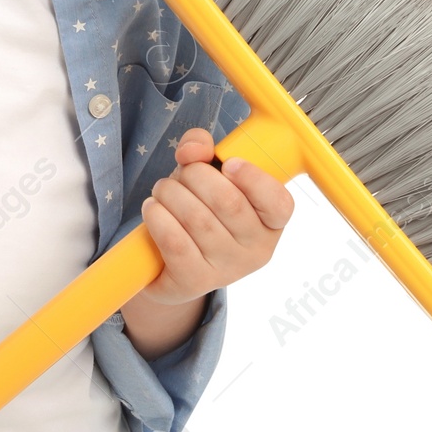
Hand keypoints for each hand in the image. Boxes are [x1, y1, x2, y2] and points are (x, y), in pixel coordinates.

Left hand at [136, 127, 295, 308]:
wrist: (170, 263)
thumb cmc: (199, 208)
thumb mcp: (206, 173)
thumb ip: (203, 149)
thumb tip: (193, 150)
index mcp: (271, 222)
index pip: (279, 203)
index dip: (253, 178)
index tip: (228, 163)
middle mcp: (256, 250)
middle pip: (227, 201)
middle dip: (194, 175)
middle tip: (181, 174)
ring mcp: (227, 270)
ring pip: (196, 218)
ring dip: (169, 192)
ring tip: (162, 190)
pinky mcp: (195, 282)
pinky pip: (175, 242)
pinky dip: (157, 216)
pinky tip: (153, 209)